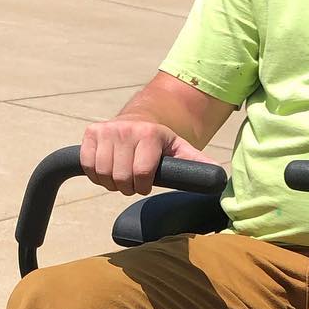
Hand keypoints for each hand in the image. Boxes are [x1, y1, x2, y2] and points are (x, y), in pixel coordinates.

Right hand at [80, 119, 205, 195]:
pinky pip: (87, 165)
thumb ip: (197, 164)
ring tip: (122, 176)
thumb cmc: (161, 143)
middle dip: (128, 187)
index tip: (147, 184)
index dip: (143, 186)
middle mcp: (126, 129)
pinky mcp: (91, 132)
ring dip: (112, 182)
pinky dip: (95, 174)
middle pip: (121, 178)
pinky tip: (108, 170)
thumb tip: (220, 178)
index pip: (141, 174)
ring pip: (102, 173)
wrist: (140, 121)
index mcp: (150, 134)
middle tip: (134, 182)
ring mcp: (107, 129)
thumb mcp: (181, 150)